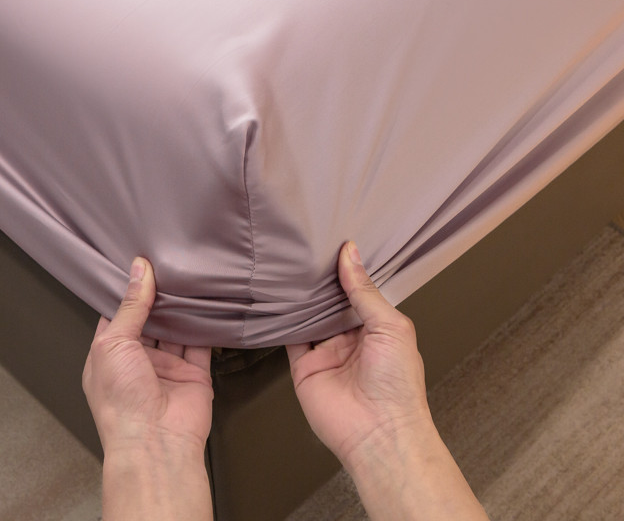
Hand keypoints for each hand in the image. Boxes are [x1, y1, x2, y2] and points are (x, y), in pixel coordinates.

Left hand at [83, 257, 213, 456]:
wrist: (155, 444)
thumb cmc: (121, 402)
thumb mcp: (114, 344)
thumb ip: (131, 306)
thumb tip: (139, 269)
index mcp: (109, 355)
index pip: (118, 314)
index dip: (127, 290)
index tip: (138, 261)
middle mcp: (138, 360)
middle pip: (150, 319)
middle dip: (158, 295)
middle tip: (169, 262)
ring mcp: (167, 367)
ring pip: (176, 328)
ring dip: (182, 308)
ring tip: (189, 276)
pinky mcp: (194, 373)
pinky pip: (201, 343)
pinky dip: (206, 324)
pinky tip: (209, 301)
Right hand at [288, 242, 488, 520]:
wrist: (379, 432)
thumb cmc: (397, 383)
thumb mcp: (389, 325)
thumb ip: (364, 291)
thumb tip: (350, 253)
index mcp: (376, 327)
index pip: (357, 292)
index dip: (346, 270)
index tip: (332, 242)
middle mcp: (349, 338)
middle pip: (329, 302)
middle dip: (320, 281)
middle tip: (304, 249)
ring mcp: (326, 352)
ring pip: (308, 317)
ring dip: (300, 297)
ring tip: (288, 265)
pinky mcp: (304, 367)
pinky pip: (290, 338)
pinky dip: (282, 321)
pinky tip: (276, 298)